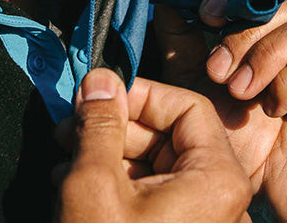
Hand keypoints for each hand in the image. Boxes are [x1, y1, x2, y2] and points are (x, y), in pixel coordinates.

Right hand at [55, 68, 251, 222]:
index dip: (140, 95)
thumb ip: (99, 123)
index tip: (101, 96)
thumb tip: (99, 78)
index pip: (188, 106)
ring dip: (108, 154)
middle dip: (115, 126)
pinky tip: (73, 183)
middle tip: (72, 125)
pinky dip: (118, 185)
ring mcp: (203, 222)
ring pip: (157, 167)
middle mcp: (222, 201)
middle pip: (170, 135)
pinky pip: (154, 197)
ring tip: (65, 157)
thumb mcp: (94, 183)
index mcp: (218, 180)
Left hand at [155, 0, 286, 222]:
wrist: (274, 200)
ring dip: (268, 52)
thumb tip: (169, 0)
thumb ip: (186, 41)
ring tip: (241, 89)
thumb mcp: (203, 83)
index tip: (208, 16)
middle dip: (247, 27)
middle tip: (218, 68)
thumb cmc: (242, 138)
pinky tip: (277, 104)